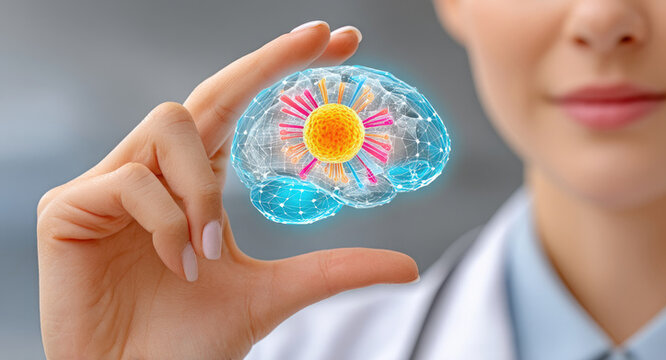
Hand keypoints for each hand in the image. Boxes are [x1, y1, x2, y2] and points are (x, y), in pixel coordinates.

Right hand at [36, 22, 417, 358]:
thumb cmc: (193, 342)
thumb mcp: (276, 295)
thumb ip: (334, 270)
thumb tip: (409, 266)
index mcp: (196, 182)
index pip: (239, 107)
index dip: (281, 67)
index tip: (341, 41)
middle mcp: (154, 171)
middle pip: (209, 92)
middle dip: (267, 60)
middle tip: (323, 35)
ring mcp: (109, 184)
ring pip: (171, 126)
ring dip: (204, 188)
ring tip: (210, 252)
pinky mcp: (69, 207)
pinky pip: (133, 182)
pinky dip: (169, 223)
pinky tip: (177, 265)